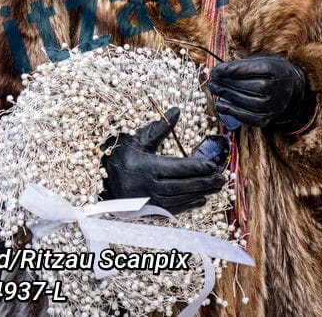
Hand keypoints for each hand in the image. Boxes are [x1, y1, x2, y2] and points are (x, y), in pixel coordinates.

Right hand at [100, 107, 224, 214]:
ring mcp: (147, 201)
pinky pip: (171, 210)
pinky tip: (201, 200)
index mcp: (146, 167)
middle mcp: (147, 186)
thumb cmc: (119, 157)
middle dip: (204, 183)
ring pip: (179, 200)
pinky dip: (188, 206)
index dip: (197, 167)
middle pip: (182, 186)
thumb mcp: (137, 140)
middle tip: (222, 179)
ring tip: (216, 188)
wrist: (99, 182)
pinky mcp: (147, 211)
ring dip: (200, 194)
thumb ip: (160, 128)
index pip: (177, 168)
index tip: (212, 166)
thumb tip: (177, 110)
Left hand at [208, 53, 316, 133]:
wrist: (294, 92)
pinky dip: (232, 111)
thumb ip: (246, 64)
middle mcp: (278, 89)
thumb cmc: (273, 73)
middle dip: (227, 82)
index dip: (232, 69)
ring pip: (248, 101)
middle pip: (249, 85)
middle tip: (213, 80)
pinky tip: (221, 105)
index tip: (217, 70)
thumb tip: (221, 70)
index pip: (253, 69)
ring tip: (215, 89)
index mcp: (278, 70)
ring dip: (227, 95)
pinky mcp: (269, 118)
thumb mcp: (265, 61)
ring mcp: (274, 105)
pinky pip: (248, 117)